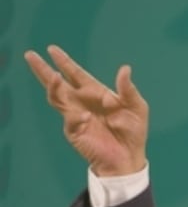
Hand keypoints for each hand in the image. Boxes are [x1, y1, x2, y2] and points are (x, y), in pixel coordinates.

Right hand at [25, 45, 147, 176]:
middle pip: (58, 83)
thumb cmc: (133, 132)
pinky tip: (85, 117)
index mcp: (96, 93)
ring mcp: (75, 116)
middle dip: (44, 70)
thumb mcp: (136, 107)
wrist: (128, 157)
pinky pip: (70, 120)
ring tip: (54, 76)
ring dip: (53, 87)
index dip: (65, 62)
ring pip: (56, 98)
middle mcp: (82, 102)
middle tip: (31, 55)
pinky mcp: (74, 131)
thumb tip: (125, 68)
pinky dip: (75, 116)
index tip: (52, 49)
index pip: (76, 74)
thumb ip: (128, 89)